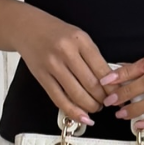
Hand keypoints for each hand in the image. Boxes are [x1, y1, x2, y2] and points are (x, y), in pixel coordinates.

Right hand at [16, 10, 112, 124]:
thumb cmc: (55, 32)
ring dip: (90, 106)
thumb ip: (93, 56)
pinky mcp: (41, 77)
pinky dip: (73, 111)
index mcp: (80, 40)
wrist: (26, 27)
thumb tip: (110, 80)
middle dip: (103, 98)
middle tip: (107, 102)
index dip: (112, 86)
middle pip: (91, 84)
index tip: (117, 93)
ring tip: (96, 108)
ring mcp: (52, 65)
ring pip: (77, 94)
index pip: (102, 69)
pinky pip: (59, 99)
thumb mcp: (79, 37)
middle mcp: (66, 52)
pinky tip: (82, 117)